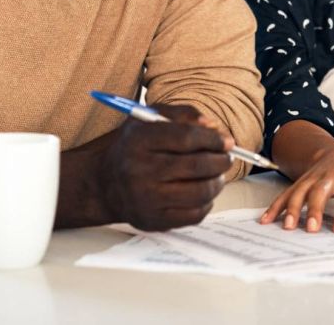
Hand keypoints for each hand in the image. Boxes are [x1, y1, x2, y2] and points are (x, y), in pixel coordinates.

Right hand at [97, 104, 233, 230]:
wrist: (106, 184)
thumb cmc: (135, 146)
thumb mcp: (150, 118)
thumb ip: (183, 114)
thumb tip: (212, 126)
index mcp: (139, 140)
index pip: (186, 137)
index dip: (212, 139)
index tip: (226, 141)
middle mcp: (139, 170)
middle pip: (196, 166)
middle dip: (220, 161)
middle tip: (227, 157)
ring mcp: (146, 199)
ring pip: (199, 192)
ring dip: (217, 182)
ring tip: (218, 174)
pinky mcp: (153, 221)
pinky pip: (194, 215)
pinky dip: (207, 202)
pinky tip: (204, 191)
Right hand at [260, 139, 333, 232]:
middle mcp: (328, 178)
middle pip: (319, 192)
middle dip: (314, 210)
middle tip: (311, 228)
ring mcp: (311, 179)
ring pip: (300, 192)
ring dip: (293, 209)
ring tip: (288, 226)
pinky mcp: (300, 182)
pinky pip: (286, 194)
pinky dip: (276, 207)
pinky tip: (267, 219)